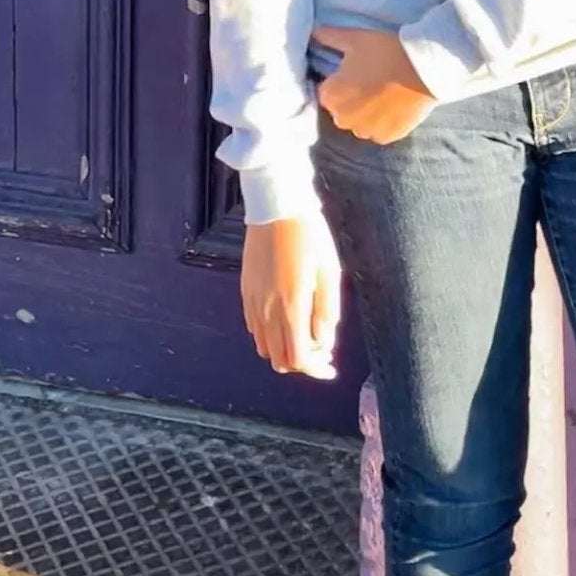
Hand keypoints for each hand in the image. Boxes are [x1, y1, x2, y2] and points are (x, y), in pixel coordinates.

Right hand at [241, 215, 341, 378]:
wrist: (275, 205)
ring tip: (303, 334)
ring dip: (285, 350)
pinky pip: (254, 327)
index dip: (316, 369)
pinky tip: (286, 318)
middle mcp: (268, 308)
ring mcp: (253, 300)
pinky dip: (270, 335)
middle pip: (280, 360)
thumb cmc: (308, 234)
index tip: (329, 368)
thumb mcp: (330, 271)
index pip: (299, 358)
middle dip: (302, 363)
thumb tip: (325, 341)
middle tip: (320, 350)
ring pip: (265, 347)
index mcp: (292, 305)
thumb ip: (327, 311)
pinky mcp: (245, 290)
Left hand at [315, 24, 436, 144]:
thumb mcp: (354, 39)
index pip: (327, 91)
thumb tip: (314, 32)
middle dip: (351, 98)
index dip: (340, 80)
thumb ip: (330, 37)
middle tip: (371, 80)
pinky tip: (394, 104)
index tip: (355, 71)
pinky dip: (383, 121)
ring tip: (384, 93)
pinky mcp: (387, 137)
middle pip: (342, 109)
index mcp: (330, 97)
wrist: (423, 69)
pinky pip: (379, 130)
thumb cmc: (384, 51)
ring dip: (367, 112)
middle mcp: (343, 119)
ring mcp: (366, 131)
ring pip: (360, 122)